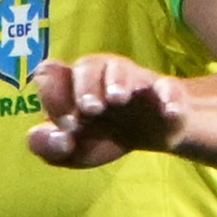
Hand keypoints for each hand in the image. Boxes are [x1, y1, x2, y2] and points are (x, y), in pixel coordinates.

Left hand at [26, 52, 183, 167]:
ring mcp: (132, 81)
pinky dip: (168, 97)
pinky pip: (167, 87)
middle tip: (90, 109)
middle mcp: (99, 76)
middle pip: (87, 65)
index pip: (51, 74)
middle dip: (85, 86)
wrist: (155, 130)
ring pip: (122, 69)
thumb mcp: (73, 151)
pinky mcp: (163, 91)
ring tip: (117, 99)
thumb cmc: (105, 134)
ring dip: (117, 81)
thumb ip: (48, 148)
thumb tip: (54, 137)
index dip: (53, 94)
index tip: (65, 124)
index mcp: (72, 86)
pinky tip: (168, 111)